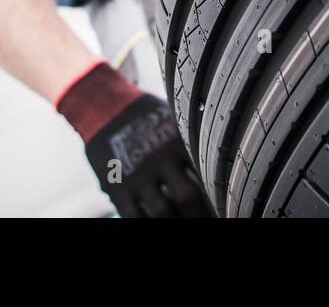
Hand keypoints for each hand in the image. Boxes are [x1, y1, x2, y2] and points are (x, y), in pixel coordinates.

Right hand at [57, 61, 213, 216]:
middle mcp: (160, 159)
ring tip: (183, 220)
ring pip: (162, 211)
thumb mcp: (173, 119)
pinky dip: (147, 222)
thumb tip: (215, 159)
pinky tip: (155, 220)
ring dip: (175, 220)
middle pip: (187, 196)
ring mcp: (138, 175)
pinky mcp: (118, 187)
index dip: (216, 193)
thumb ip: (190, 141)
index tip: (223, 203)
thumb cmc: (145, 114)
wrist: (104, 106)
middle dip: (198, 213)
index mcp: (179, 141)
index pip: (206, 173)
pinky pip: (134, 216)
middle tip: (207, 217)